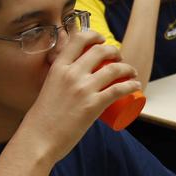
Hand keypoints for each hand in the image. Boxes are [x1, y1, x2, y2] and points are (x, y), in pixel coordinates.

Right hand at [20, 31, 141, 160]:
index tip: (102, 40)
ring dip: (128, 68)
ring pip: (114, 69)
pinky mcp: (93, 105)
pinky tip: (136, 85)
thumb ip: (58, 80)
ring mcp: (83, 89)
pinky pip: (118, 90)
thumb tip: (70, 78)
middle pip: (101, 51)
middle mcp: (71, 74)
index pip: (79, 38)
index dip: (94, 35)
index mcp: (58, 67)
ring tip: (131, 72)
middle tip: (119, 58)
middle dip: (115, 51)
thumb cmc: (41, 119)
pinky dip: (131, 85)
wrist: (38, 140)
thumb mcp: (48, 88)